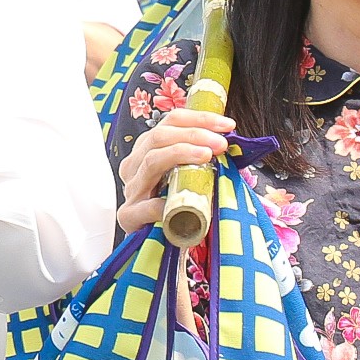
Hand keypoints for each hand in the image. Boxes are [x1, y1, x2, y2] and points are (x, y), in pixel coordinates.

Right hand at [116, 106, 232, 231]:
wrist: (165, 240)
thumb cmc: (181, 206)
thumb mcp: (190, 176)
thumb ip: (202, 159)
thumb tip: (230, 142)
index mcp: (148, 151)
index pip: (169, 123)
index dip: (198, 118)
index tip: (227, 125)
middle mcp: (135, 166)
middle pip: (158, 136)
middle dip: (194, 134)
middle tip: (221, 143)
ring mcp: (131, 190)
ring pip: (151, 161)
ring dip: (181, 153)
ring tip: (207, 155)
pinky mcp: (129, 216)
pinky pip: (144, 206)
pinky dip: (161, 202)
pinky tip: (179, 203)